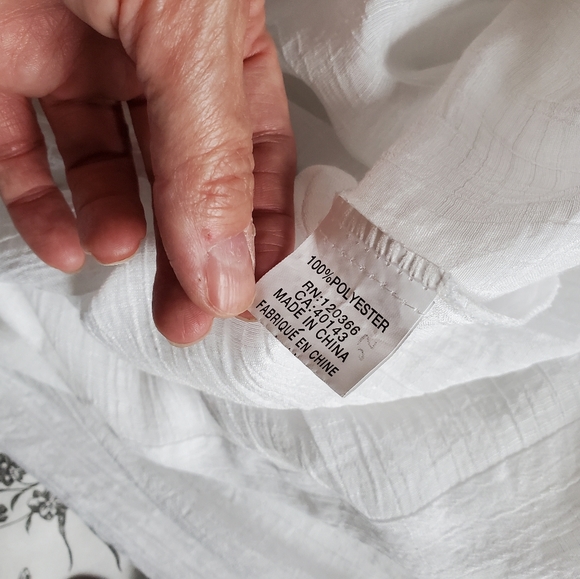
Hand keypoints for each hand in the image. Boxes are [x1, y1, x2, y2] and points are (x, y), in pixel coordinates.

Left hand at [0, 0, 294, 343]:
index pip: (261, 152)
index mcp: (219, 38)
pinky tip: (65, 242)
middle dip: (193, 249)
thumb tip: (229, 272)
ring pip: (110, 170)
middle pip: (188, 176)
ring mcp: (74, 57)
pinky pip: (25, 155)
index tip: (257, 289)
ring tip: (124, 257)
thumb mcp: (185, 30)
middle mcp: (153, 54)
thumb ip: (208, 159)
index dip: (265, 223)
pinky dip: (44, 207)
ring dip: (121, 226)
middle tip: (192, 312)